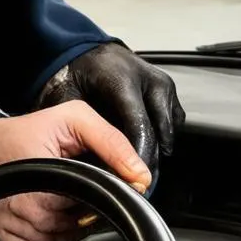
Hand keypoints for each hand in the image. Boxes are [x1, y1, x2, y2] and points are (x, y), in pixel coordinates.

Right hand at [0, 100, 151, 240]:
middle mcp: (23, 208)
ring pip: (57, 239)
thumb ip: (112, 143)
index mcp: (43, 181)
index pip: (90, 205)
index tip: (97, 183)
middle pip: (74, 225)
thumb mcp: (75, 119)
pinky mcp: (4, 234)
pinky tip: (45, 210)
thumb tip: (139, 176)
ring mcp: (11, 224)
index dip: (100, 195)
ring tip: (60, 195)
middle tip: (75, 185)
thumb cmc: (26, 132)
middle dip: (83, 208)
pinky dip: (46, 232)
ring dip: (66, 223)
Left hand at [37, 43, 185, 177]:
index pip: (139, 126)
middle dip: (148, 162)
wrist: (91, 54)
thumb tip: (90, 166)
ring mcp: (162, 86)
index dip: (137, 157)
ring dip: (155, 154)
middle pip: (158, 131)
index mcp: (122, 80)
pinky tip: (142, 153)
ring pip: (168, 131)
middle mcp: (148, 81)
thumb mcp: (69, 102)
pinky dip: (160, 142)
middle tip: (135, 187)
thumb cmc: (78, 77)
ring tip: (136, 174)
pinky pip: (172, 125)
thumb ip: (83, 130)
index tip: (132, 180)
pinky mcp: (169, 93)